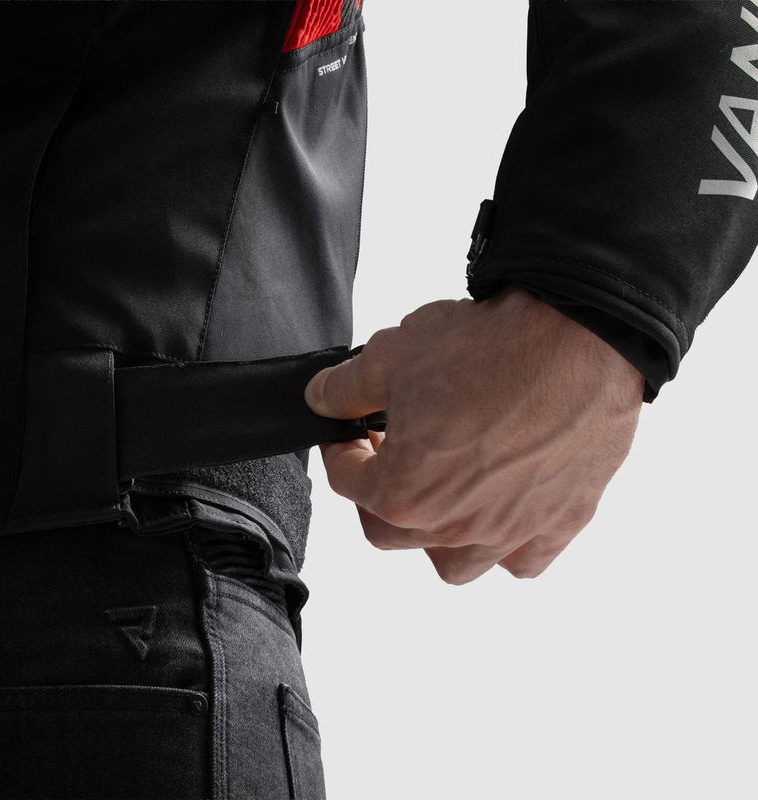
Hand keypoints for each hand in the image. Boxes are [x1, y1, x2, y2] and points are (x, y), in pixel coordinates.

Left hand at [305, 286, 643, 582]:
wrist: (581, 338)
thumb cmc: (492, 349)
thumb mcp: (393, 355)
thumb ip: (345, 387)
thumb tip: (322, 398)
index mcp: (405, 493)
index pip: (348, 482)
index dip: (339, 452)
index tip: (345, 436)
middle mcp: (456, 526)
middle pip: (391, 532)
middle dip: (377, 494)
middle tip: (386, 458)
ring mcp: (512, 531)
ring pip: (455, 563)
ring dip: (436, 536)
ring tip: (438, 496)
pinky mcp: (562, 522)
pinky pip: (524, 559)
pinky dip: (506, 545)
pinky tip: (502, 510)